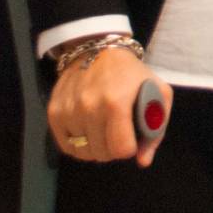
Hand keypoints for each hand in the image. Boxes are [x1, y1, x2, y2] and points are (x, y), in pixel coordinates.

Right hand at [47, 44, 171, 166]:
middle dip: (113, 149)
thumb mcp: (157, 92)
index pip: (120, 149)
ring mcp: (69, 110)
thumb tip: (143, 162)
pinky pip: (66, 146)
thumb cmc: (132, 74)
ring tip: (103, 132)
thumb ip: (156, 128)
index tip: (131, 138)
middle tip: (118, 134)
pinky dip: (78, 145)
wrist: (98, 50)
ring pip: (83, 152)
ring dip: (95, 148)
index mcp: (116, 103)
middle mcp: (89, 108)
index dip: (129, 148)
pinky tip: (88, 132)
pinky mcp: (54, 112)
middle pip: (101, 153)